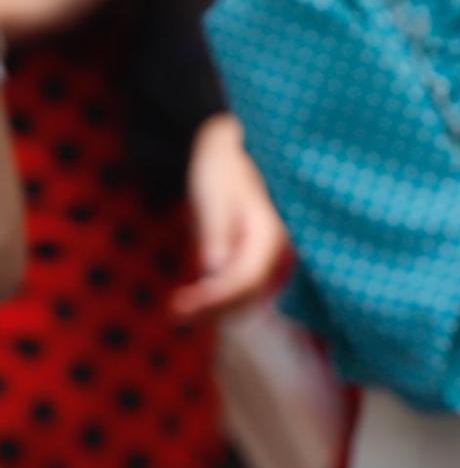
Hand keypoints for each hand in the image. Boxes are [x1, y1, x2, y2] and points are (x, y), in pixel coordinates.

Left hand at [172, 115, 290, 320]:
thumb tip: (213, 269)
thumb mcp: (212, 194)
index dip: (214, 298)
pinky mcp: (261, 262)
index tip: (179, 305)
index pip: (245, 278)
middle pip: (249, 294)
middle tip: (172, 313)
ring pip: (248, 297)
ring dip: (215, 309)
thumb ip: (215, 231)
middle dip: (212, 309)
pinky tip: (195, 301)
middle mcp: (279, 251)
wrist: (238, 153)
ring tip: (177, 311)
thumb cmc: (222, 169)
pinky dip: (221, 299)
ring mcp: (273, 259)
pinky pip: (245, 289)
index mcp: (270, 233)